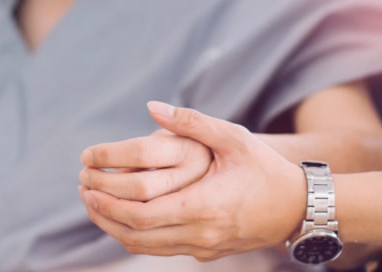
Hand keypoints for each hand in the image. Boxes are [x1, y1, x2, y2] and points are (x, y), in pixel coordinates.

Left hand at [79, 101, 306, 261]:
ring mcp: (202, 247)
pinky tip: (123, 217)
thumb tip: (152, 106)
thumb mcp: (233, 138)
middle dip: (103, 213)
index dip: (108, 201)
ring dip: (114, 227)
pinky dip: (135, 235)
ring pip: (144, 247)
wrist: (298, 208)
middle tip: (83, 191)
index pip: (140, 213)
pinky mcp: (205, 252)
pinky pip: (160, 249)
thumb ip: (192, 121)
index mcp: (203, 205)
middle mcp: (200, 232)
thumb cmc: (266, 168)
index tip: (88, 183)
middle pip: (135, 233)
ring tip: (95, 205)